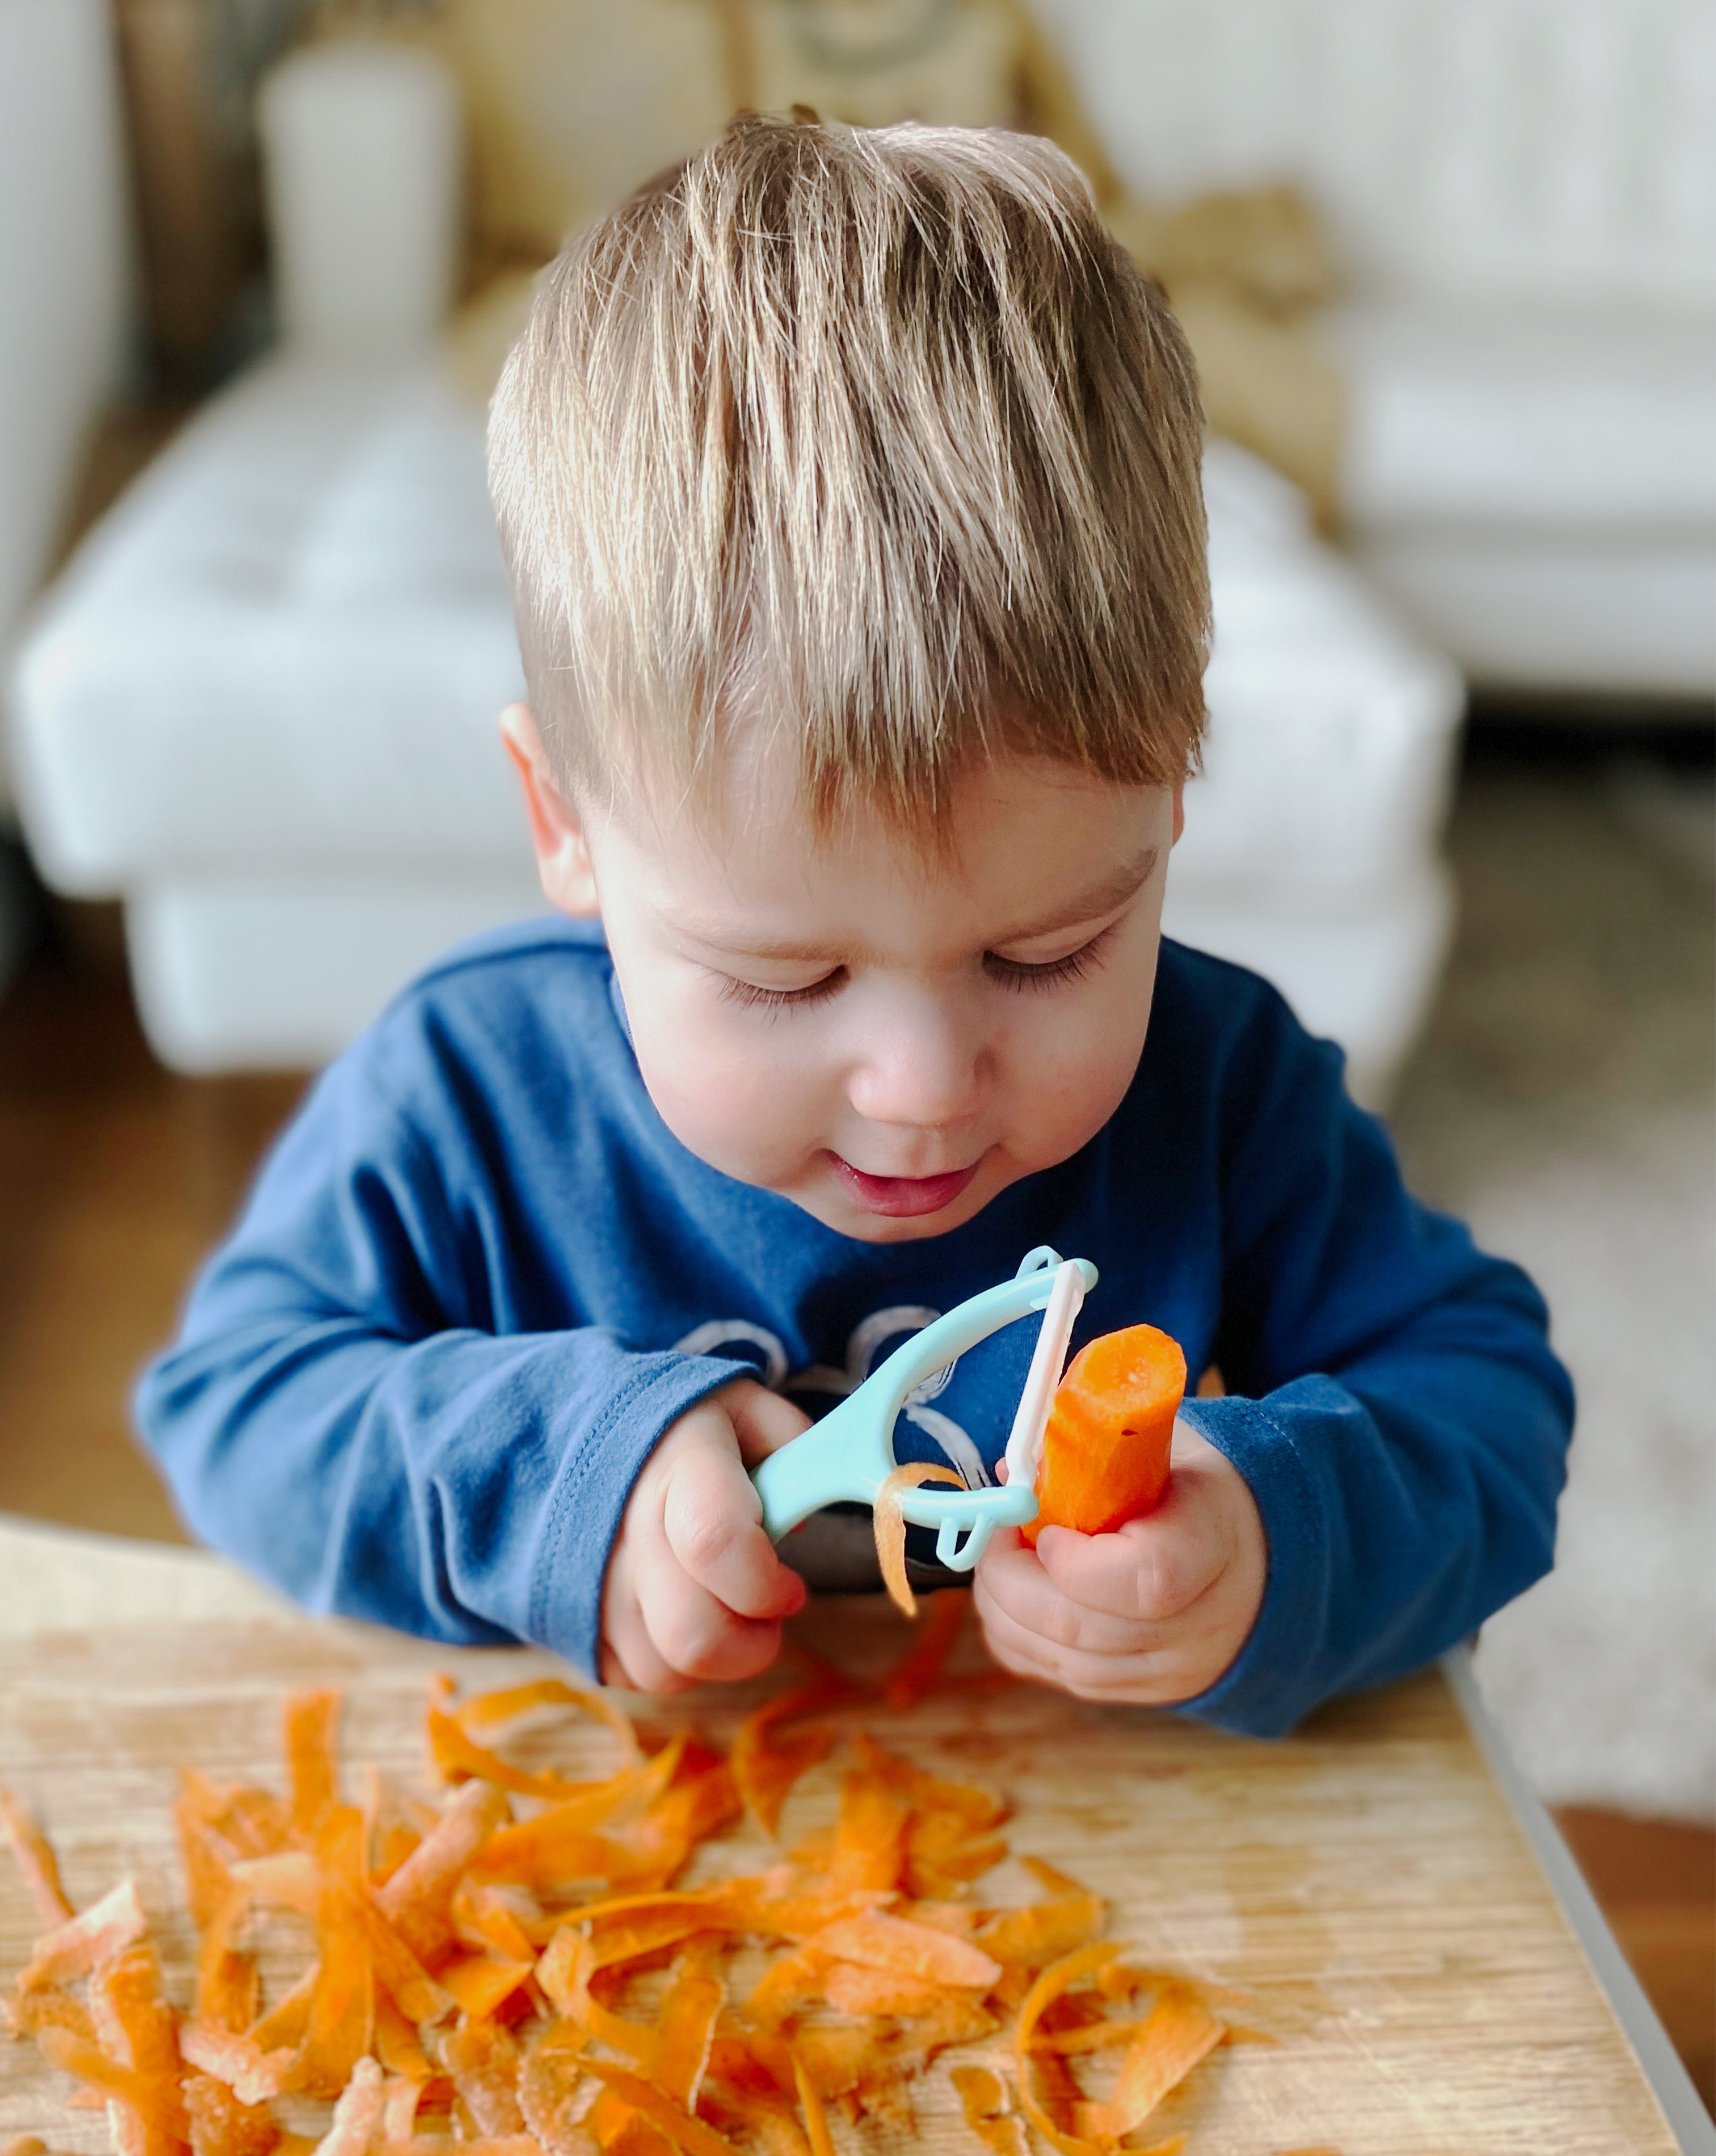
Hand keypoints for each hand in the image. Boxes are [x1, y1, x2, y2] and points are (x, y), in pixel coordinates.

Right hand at [600, 1378, 810, 1693]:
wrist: (582, 1427)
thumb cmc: (682, 1425)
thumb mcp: (746, 1408)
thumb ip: (792, 1447)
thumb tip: (798, 1525)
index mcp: (677, 1465)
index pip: (715, 1543)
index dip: (766, 1584)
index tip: (792, 1587)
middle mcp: (623, 1528)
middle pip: (691, 1635)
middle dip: (753, 1645)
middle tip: (768, 1612)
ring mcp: (589, 1580)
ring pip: (663, 1669)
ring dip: (713, 1656)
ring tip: (722, 1607)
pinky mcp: (571, 1621)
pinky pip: (631, 1676)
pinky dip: (668, 1661)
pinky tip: (680, 1613)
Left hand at [973, 1420, 1265, 1704]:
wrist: (1259, 1555)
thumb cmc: (1192, 1490)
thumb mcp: (1158, 1449)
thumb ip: (1088, 1453)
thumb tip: (1012, 1472)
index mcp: (1211, 1544)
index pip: (1145, 1580)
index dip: (1074, 1563)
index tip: (1042, 1528)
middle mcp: (1200, 1623)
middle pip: (1083, 1628)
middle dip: (1011, 1580)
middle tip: (992, 1536)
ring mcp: (1175, 1670)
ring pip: (1064, 1661)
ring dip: (1005, 1611)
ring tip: (998, 1562)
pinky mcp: (1148, 1694)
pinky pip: (1064, 1678)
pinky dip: (1020, 1640)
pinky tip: (1011, 1600)